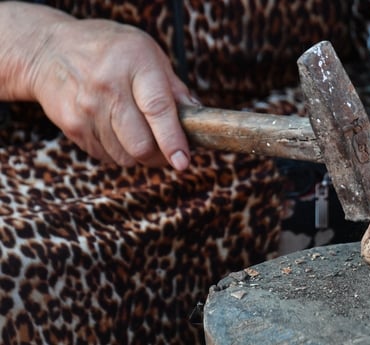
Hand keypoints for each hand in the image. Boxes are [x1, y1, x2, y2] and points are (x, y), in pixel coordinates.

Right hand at [9, 4, 194, 168]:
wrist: (50, 51)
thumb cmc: (111, 51)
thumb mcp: (148, 53)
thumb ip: (174, 87)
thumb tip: (198, 117)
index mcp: (135, 63)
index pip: (158, 109)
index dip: (172, 140)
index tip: (183, 161)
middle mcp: (108, 86)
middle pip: (140, 143)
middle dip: (160, 156)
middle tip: (169, 151)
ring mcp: (86, 108)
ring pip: (124, 156)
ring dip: (139, 155)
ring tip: (140, 134)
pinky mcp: (72, 126)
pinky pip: (106, 156)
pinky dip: (118, 152)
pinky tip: (116, 130)